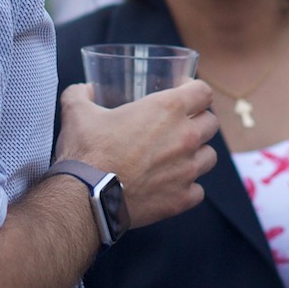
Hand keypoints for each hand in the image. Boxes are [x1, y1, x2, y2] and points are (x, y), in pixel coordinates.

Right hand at [53, 80, 218, 228]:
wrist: (85, 197)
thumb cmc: (87, 151)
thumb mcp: (78, 112)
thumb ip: (80, 94)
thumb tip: (83, 89)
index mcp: (168, 109)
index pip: (203, 91)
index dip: (194, 90)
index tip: (184, 93)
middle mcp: (185, 137)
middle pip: (211, 123)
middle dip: (199, 121)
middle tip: (181, 125)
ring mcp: (187, 170)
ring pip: (209, 157)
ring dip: (197, 154)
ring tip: (178, 156)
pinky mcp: (182, 198)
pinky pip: (198, 190)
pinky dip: (187, 187)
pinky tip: (171, 185)